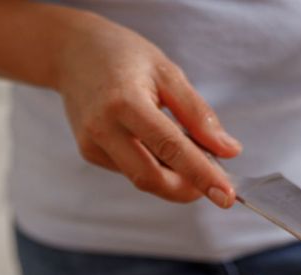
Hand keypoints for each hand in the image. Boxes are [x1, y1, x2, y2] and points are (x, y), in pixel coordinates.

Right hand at [54, 15, 240, 206]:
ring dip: (172, 177)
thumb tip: (228, 151)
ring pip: (141, 178)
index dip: (201, 175)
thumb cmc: (124, 57)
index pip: (171, 148)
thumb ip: (198, 115)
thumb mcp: (168, 73)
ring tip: (188, 155)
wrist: (72, 52)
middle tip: (213, 184)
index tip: (226, 196)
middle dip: (186, 189)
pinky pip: (130, 170)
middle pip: (151, 178)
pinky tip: (155, 146)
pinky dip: (152, 166)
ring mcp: (93, 145)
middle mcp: (104, 129)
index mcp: (126, 103)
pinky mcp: (90, 154)